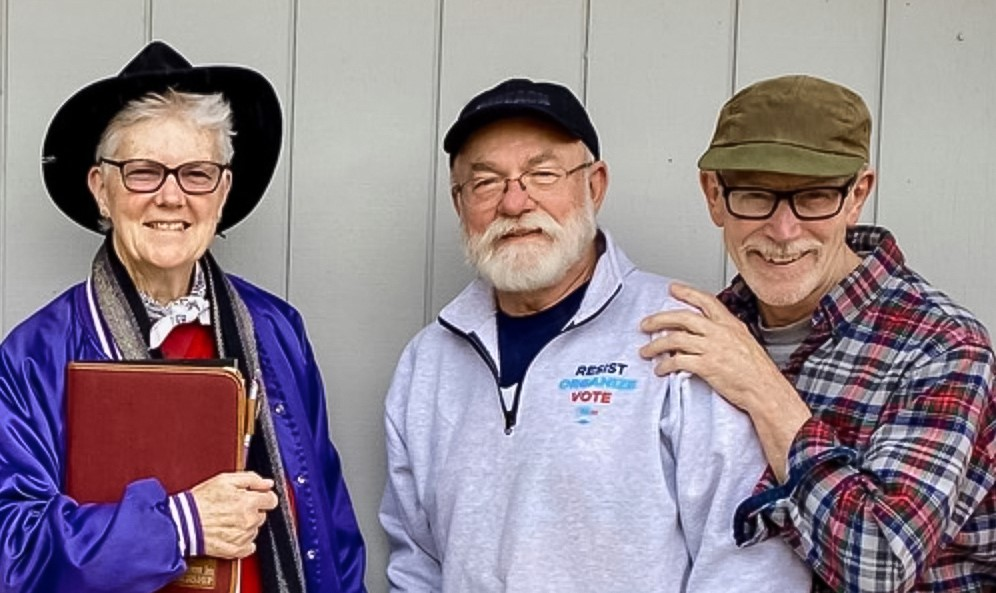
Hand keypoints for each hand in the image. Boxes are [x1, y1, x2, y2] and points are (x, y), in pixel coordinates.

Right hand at [190, 471, 277, 558]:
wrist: (182, 523)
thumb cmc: (200, 501)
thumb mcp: (225, 480)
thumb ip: (251, 479)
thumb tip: (267, 483)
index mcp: (249, 502)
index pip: (272, 500)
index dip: (263, 497)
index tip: (256, 497)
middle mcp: (249, 520)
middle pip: (262, 515)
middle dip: (252, 511)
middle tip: (234, 508)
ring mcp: (243, 537)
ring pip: (254, 529)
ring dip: (246, 525)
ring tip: (227, 520)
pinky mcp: (235, 550)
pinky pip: (249, 547)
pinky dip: (243, 541)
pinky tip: (230, 533)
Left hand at [640, 283, 786, 408]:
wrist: (766, 390)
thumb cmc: (758, 372)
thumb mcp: (745, 342)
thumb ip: (727, 333)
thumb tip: (708, 332)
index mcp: (730, 324)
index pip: (705, 300)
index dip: (687, 292)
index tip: (672, 289)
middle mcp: (719, 332)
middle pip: (682, 317)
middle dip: (659, 319)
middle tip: (645, 324)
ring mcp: (712, 348)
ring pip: (675, 339)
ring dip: (656, 345)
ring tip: (646, 350)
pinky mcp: (707, 366)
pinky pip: (678, 361)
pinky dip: (665, 365)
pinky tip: (660, 369)